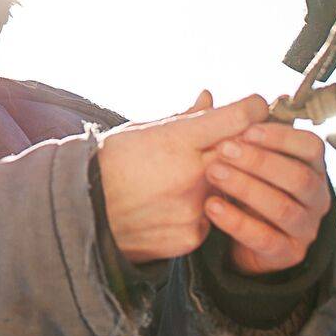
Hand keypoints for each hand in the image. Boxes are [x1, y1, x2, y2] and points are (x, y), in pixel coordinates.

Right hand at [98, 92, 267, 264]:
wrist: (81, 214)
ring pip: (227, 187)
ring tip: (182, 179)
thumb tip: (210, 98)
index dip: (252, 108)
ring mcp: (193, 209)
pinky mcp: (191, 237)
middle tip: (232, 140)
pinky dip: (199, 211)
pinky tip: (171, 207)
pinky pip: (210, 218)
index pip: (238, 117)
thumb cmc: (109, 164)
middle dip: (240, 144)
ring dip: (217, 180)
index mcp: (176, 141)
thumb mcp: (141, 131)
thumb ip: (184, 118)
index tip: (254, 107)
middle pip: (242, 151)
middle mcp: (191, 175)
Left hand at [203, 122, 330, 274]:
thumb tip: (205, 96)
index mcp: (309, 166)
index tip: (246, 130)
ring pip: (283, 208)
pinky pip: (266, 238)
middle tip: (222, 150)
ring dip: (246, 188)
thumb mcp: (236, 154)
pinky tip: (211, 207)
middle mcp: (315, 196)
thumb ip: (223, 127)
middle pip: (298, 177)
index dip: (281, 137)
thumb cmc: (243, 184)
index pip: (311, 147)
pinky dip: (237, 222)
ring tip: (213, 174)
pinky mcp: (288, 253)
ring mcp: (305, 227)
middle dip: (259, 162)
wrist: (238, 236)